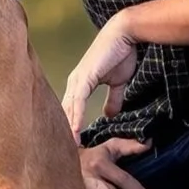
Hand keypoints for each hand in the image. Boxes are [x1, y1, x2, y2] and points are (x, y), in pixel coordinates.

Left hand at [62, 16, 138, 141]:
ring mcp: (77, 79)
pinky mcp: (84, 76)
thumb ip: (113, 99)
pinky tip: (75, 129)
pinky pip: (78, 100)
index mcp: (80, 84)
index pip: (71, 110)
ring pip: (68, 109)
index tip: (73, 147)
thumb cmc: (120, 54)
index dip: (70, 128)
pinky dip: (76, 116)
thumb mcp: (118, 82)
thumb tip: (110, 115)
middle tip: (65, 154)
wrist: (124, 35)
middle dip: (64, 133)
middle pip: (65, 112)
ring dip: (68, 129)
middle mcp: (74, 82)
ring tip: (68, 149)